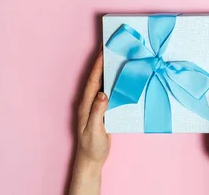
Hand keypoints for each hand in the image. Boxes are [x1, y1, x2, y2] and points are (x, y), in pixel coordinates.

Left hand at [69, 49, 110, 194]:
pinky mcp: (103, 110)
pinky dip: (114, 82)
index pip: (93, 81)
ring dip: (109, 71)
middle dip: (102, 63)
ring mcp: (96, 106)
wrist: (91, 160)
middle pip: (96, 78)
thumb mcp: (95, 130)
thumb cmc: (92, 146)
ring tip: (118, 57)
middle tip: (111, 47)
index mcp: (86, 105)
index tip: (104, 50)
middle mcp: (89, 102)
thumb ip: (98, 112)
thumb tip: (103, 93)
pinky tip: (122, 78)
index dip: (98, 66)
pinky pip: (109, 92)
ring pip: (102, 84)